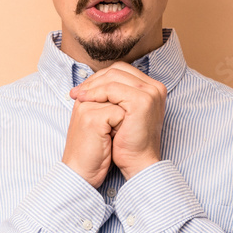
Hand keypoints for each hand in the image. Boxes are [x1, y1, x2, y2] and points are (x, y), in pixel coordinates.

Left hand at [69, 62, 165, 180]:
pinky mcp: (142, 101)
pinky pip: (112, 89)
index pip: (122, 71)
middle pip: (118, 70)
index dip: (100, 77)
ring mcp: (151, 93)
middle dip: (94, 80)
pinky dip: (95, 92)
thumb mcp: (122, 112)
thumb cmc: (127, 141)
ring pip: (114, 77)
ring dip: (92, 85)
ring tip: (77, 96)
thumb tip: (93, 81)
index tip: (82, 89)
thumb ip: (116, 95)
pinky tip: (84, 100)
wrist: (137, 162)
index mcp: (152, 88)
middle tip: (76, 91)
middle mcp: (155, 87)